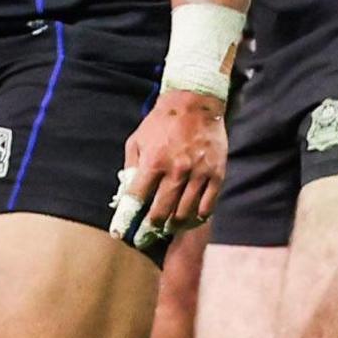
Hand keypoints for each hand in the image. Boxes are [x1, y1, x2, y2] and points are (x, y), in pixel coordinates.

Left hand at [110, 89, 227, 249]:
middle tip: (147, 234)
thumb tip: (126, 192)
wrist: (195, 103)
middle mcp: (176, 171)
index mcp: (153, 162)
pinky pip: (208, 205)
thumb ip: (131, 167)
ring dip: (174, 225)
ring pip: (185, 212)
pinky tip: (191, 219)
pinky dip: (198, 217)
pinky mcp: (216, 174)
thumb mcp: (137, 140)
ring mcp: (198, 174)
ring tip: (168, 228)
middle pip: (161, 211)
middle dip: (151, 227)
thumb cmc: (161, 122)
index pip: (136, 199)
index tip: (121, 233)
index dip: (127, 219)